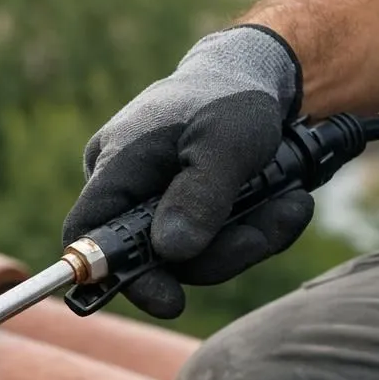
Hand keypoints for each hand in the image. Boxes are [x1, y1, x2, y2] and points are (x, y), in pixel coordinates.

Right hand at [62, 25, 315, 318]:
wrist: (259, 79)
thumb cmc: (233, 97)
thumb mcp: (228, 140)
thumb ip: (200, 194)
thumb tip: (170, 252)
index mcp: (118, 163)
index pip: (88, 234)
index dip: (114, 275)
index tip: (168, 300)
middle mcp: (128, 188)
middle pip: (154, 258)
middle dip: (218, 254)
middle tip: (267, 233)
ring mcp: (157, 204)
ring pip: (193, 256)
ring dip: (247, 240)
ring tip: (290, 206)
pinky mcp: (188, 214)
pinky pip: (214, 244)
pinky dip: (252, 232)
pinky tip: (285, 205)